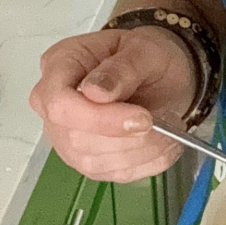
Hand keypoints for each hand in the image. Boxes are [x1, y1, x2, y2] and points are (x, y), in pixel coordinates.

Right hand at [29, 27, 197, 182]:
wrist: (163, 75)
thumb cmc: (148, 55)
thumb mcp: (145, 49)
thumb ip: (122, 68)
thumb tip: (94, 92)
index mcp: (60, 65)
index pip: (58, 102)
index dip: (98, 118)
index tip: (142, 119)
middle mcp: (54, 105)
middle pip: (76, 138)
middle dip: (128, 137)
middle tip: (168, 120)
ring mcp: (67, 137)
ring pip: (95, 162)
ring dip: (143, 151)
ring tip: (171, 127)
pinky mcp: (88, 160)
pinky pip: (115, 174)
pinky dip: (149, 162)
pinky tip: (165, 142)